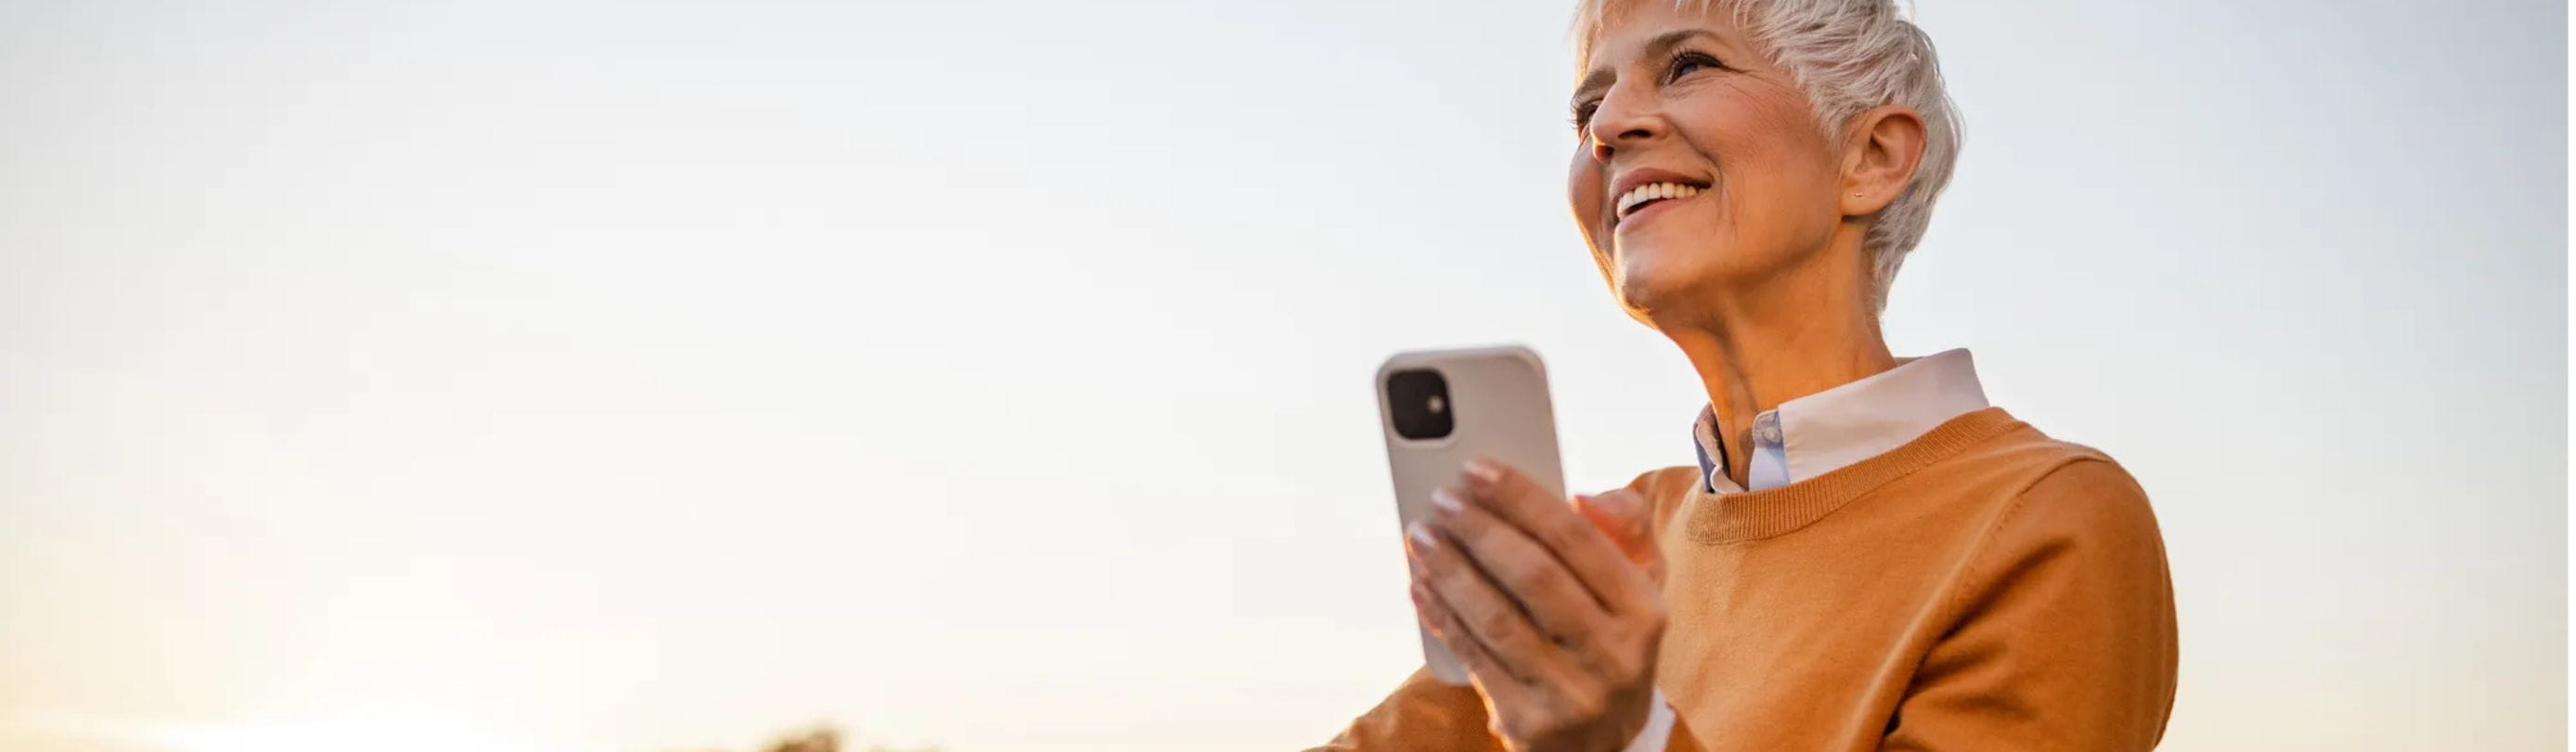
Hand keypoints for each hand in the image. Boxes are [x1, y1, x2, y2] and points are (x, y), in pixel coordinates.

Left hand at [1406, 458, 1666, 751]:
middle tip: (1441, 498)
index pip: (1577, 538)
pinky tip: (1420, 585)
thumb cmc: (1612, 643)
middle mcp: (1613, 654)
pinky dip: (1442, 616)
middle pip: (1534, 576)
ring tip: (1421, 536)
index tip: (1477, 469)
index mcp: (1644, 610)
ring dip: (1450, 570)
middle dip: (1479, 529)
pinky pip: (1474, 658)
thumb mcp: (1640, 590)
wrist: (1609, 745)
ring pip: (1497, 618)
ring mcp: (1570, 693)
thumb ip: (1625, 531)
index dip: (1522, 498)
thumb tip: (1586, 495)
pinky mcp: (1528, 721)